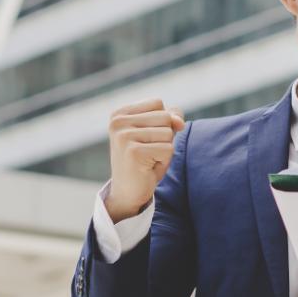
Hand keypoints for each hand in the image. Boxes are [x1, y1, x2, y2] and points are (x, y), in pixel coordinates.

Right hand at [106, 99, 184, 221]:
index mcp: (120, 114)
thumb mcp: (157, 134)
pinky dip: (164, 161)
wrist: (128, 193)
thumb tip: (179, 122)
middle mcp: (118, 122)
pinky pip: (168, 149)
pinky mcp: (134, 152)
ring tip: (148, 160)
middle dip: (165, 137)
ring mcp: (124, 136)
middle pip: (165, 117)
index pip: (158, 103)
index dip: (162, 123)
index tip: (145, 139)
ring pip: (168, 133)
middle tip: (148, 152)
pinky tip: (148, 168)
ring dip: (165, 150)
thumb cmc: (144, 161)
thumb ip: (170, 119)